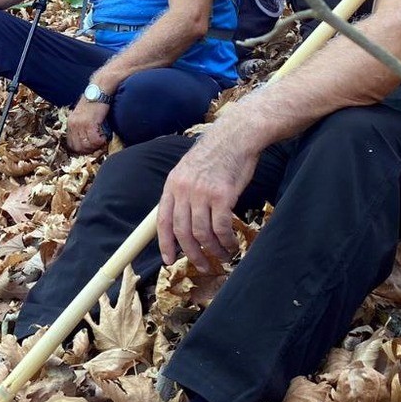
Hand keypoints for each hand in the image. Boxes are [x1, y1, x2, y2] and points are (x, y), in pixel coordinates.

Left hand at [66, 99, 109, 153]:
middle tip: (96, 146)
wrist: (98, 91)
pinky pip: (94, 140)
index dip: (81, 149)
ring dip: (95, 146)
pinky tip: (104, 136)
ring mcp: (80, 124)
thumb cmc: (94, 102)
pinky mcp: (89, 123)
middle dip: (88, 150)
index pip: (71, 144)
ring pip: (86, 145)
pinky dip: (101, 141)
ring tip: (101, 140)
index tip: (89, 148)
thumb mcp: (82, 114)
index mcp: (71, 122)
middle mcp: (73, 124)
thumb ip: (81, 126)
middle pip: (78, 147)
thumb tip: (86, 139)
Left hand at [157, 130, 257, 273]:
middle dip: (192, 253)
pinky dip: (226, 241)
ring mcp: (202, 193)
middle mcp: (184, 189)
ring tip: (223, 256)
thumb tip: (184, 219)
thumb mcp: (190, 169)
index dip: (165, 243)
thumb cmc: (218, 154)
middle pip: (182, 231)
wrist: (237, 136)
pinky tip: (232, 245)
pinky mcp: (222, 195)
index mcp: (172, 184)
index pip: (163, 220)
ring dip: (213, 250)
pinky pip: (221, 227)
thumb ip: (184, 192)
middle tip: (202, 266)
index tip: (168, 259)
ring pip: (202, 233)